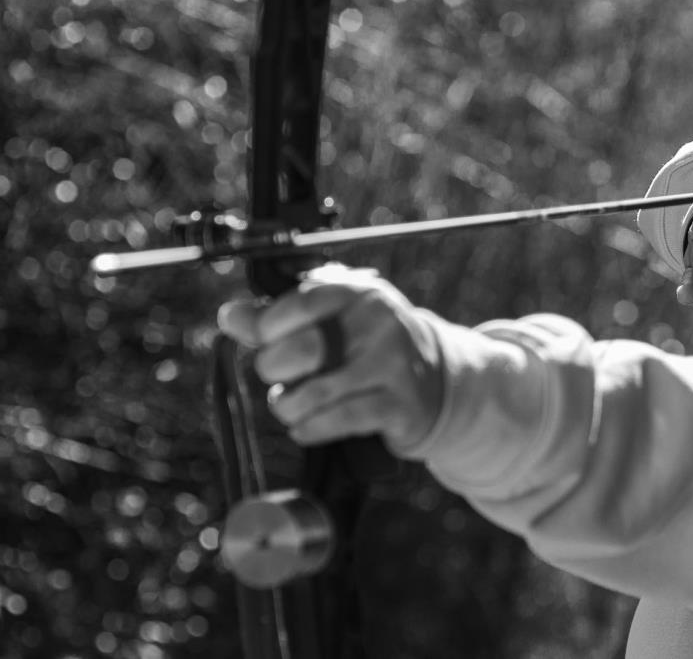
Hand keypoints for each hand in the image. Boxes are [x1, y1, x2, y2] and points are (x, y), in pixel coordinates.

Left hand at [216, 264, 442, 456]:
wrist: (436, 381)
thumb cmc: (368, 347)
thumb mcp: (333, 320)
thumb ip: (278, 317)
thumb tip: (229, 316)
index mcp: (360, 292)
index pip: (300, 301)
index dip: (266, 326)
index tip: (261, 341)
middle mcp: (381, 322)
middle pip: (302, 350)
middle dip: (276, 371)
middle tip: (282, 378)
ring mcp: (393, 364)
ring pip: (315, 393)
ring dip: (290, 407)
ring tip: (293, 406)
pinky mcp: (399, 405)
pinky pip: (337, 421)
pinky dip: (309, 429)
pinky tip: (306, 427)